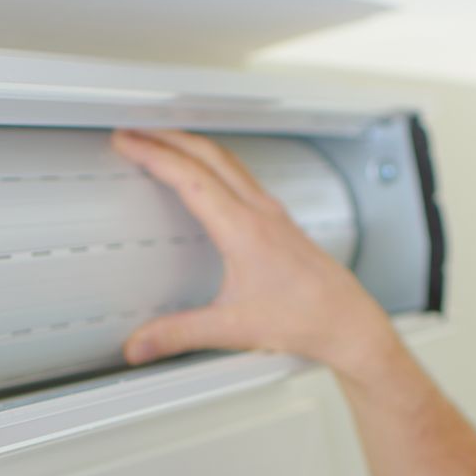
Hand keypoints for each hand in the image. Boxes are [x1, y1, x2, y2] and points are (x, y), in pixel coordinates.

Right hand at [112, 129, 402, 383]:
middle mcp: (260, 212)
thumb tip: (140, 344)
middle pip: (207, 154)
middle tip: (134, 131)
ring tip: (162, 140)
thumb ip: (180, 334)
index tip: (128, 142)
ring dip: (191, 143)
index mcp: (244, 230)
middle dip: (166, 136)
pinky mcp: (279, 219)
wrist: (347, 322)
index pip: (191, 177)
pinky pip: (240, 174)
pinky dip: (213, 160)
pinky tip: (206, 170)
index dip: (153, 154)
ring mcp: (272, 212)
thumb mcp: (234, 329)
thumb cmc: (306, 319)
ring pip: (227, 159)